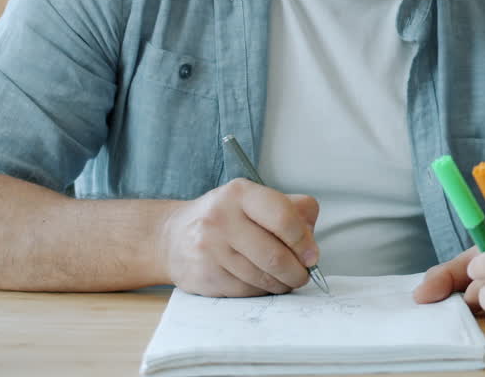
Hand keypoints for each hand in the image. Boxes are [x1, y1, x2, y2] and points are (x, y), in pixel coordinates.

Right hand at [159, 178, 319, 296]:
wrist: (172, 237)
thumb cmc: (226, 218)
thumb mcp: (256, 201)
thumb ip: (293, 211)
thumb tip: (311, 243)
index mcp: (240, 193)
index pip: (283, 218)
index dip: (304, 241)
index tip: (312, 256)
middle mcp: (221, 218)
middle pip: (275, 255)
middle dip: (297, 271)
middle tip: (302, 274)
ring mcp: (209, 249)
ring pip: (262, 278)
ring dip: (282, 284)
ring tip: (285, 279)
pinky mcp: (204, 276)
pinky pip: (246, 292)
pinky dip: (262, 291)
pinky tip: (262, 283)